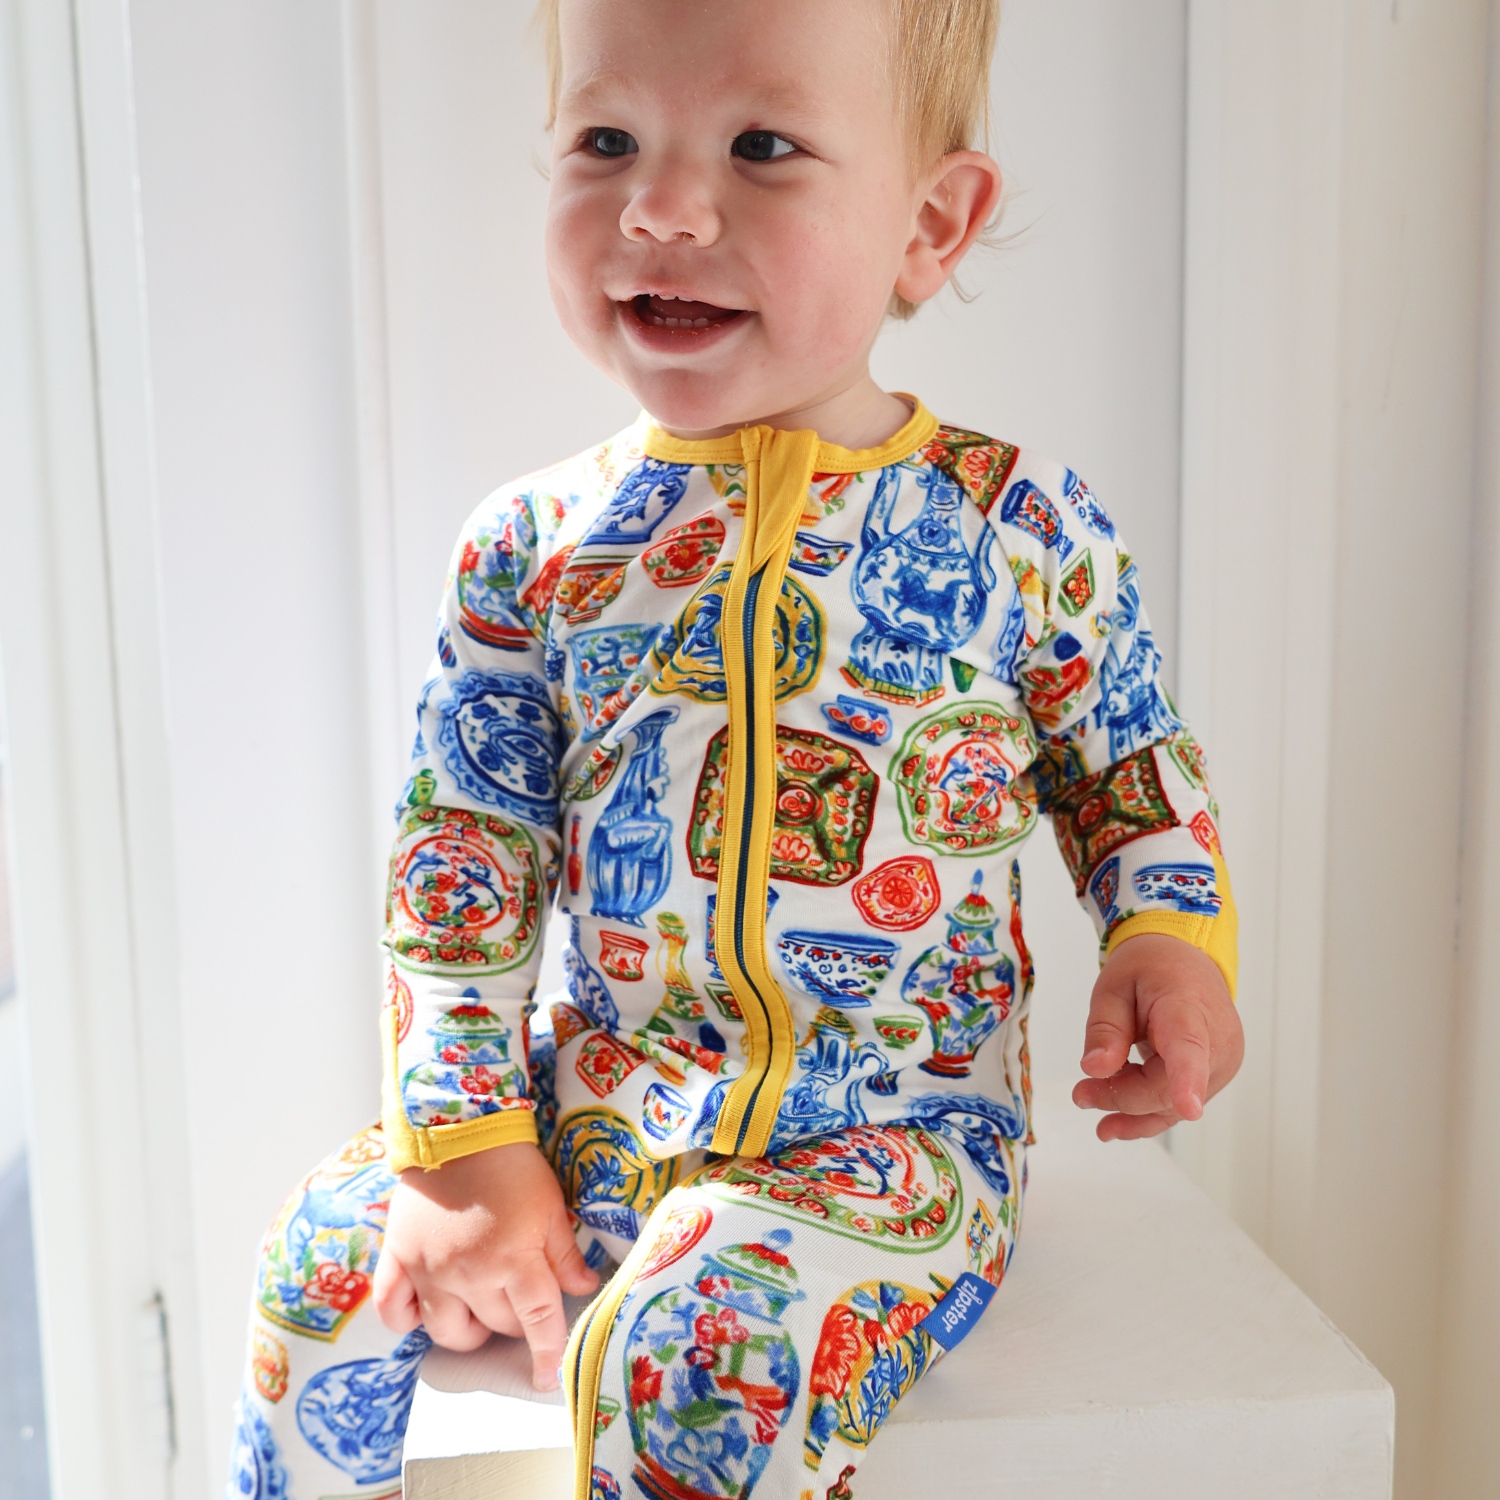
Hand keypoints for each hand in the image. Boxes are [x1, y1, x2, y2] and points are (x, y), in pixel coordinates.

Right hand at [372, 1140, 598, 1389]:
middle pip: (496, 1325)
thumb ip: (564, 1254)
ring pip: (448, 1331)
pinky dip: (405, 1321)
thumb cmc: (512, 1166)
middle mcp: (470, 1275)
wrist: (458, 1130)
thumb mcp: (551, 1206)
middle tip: (519, 1298)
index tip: (551, 1375)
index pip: (537, 1322)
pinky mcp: (398, 1258)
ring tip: (479, 1310)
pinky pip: (392, 1309)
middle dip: (514, 1322)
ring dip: (468, 1330)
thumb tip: (583, 1288)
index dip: (548, 1353)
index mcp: (514, 1260)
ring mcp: (429, 1270)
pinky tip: (424, 1312)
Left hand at [1073, 933, 1243, 1141]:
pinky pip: (1176, 1103)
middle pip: (1166, 1088)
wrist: (1184, 960)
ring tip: (1090, 1105)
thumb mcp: (1113, 986)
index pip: (1190, 1048)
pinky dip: (1145, 1113)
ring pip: (1170, 1104)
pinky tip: (1116, 1123)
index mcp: (1188, 1010)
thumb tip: (1096, 1068)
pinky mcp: (1212, 1076)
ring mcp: (1219, 1063)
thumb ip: (1105, 1028)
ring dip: (1130, 1112)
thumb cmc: (1152, 968)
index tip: (1189, 1108)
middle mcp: (1216, 1042)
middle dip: (1120, 1097)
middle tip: (1080, 1094)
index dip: (1188, 1080)